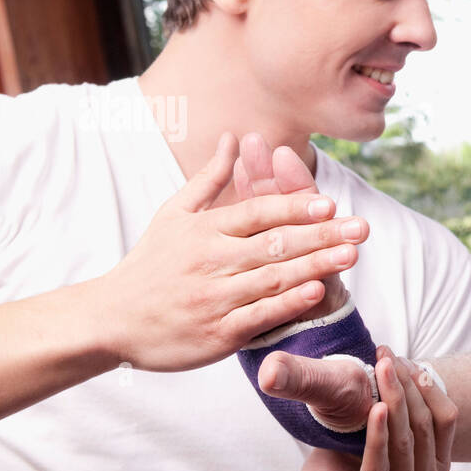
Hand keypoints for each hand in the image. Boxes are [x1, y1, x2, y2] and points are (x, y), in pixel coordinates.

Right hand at [98, 132, 366, 371]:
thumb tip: (234, 137)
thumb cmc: (150, 264)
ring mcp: (214, 298)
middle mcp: (210, 261)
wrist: (110, 320)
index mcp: (204, 230)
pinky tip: (318, 292)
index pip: (256, 213)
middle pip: (274, 244)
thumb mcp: (173, 214)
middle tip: (360, 228)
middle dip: (321, 235)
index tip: (329, 202)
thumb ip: (210, 178)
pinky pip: (259, 316)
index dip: (293, 207)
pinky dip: (289, 304)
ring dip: (315, 266)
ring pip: (272, 279)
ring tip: (351, 256)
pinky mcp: (217, 334)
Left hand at [287, 347, 457, 470]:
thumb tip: (384, 367)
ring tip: (380, 370)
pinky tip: (374, 408)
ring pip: (406, 444)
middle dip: (406, 385)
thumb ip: (379, 414)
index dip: (428, 385)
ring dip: (393, 401)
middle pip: (425, 427)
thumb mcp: (363, 442)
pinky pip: (379, 470)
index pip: (445, 420)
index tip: (403, 357)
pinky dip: (377, 437)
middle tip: (385, 354)